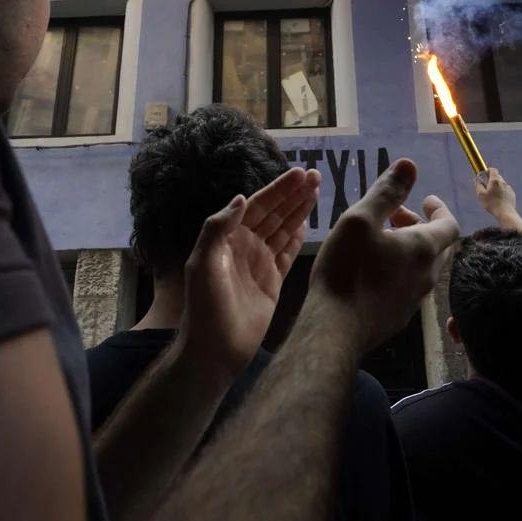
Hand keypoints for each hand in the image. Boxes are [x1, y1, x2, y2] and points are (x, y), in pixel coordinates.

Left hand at [179, 166, 320, 380]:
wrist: (215, 347)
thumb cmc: (205, 305)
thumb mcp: (202, 261)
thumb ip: (218, 227)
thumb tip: (241, 197)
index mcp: (227, 237)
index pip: (257, 205)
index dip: (278, 189)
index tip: (300, 173)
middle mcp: (244, 245)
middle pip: (274, 213)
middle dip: (294, 194)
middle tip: (317, 175)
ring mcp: (260, 262)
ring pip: (283, 229)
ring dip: (299, 210)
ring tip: (318, 190)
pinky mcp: (273, 281)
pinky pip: (288, 252)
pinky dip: (298, 236)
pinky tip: (309, 222)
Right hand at [307, 158, 458, 351]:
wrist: (335, 330)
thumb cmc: (346, 270)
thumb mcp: (361, 220)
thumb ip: (387, 192)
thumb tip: (410, 165)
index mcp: (424, 249)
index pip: (449, 225)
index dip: (440, 209)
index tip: (425, 199)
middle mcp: (427, 276)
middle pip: (439, 246)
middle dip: (422, 226)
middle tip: (396, 216)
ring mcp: (414, 300)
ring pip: (423, 268)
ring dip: (410, 249)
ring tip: (382, 240)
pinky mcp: (398, 317)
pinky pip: (409, 286)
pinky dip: (400, 269)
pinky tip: (373, 270)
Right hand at [475, 167, 516, 218]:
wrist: (505, 213)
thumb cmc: (492, 203)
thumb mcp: (481, 195)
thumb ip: (478, 185)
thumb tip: (477, 179)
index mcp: (495, 181)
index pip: (493, 170)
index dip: (488, 170)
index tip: (484, 174)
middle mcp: (503, 182)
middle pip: (497, 177)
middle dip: (491, 180)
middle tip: (486, 187)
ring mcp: (508, 188)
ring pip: (501, 184)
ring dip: (497, 187)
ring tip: (492, 196)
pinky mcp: (512, 194)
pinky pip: (505, 190)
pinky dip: (502, 192)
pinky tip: (498, 200)